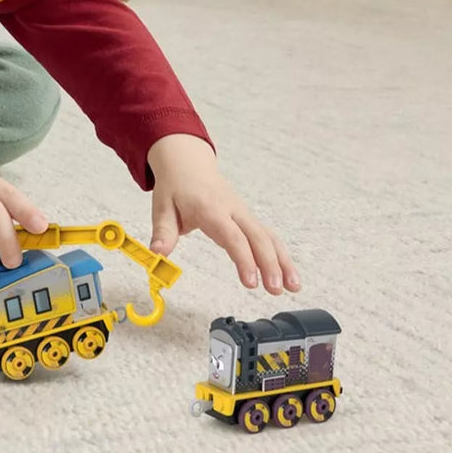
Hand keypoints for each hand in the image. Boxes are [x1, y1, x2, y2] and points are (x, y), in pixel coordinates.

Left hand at [146, 132, 299, 294]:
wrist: (187, 162)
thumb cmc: (175, 187)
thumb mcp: (162, 207)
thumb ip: (163, 232)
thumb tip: (158, 254)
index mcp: (210, 208)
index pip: (232, 236)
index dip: (243, 259)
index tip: (251, 282)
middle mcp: (232, 210)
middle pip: (257, 236)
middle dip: (269, 263)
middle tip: (274, 290)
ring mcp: (243, 213)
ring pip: (268, 236)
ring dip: (282, 261)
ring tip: (293, 288)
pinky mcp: (248, 218)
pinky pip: (268, 236)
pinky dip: (281, 255)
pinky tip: (289, 276)